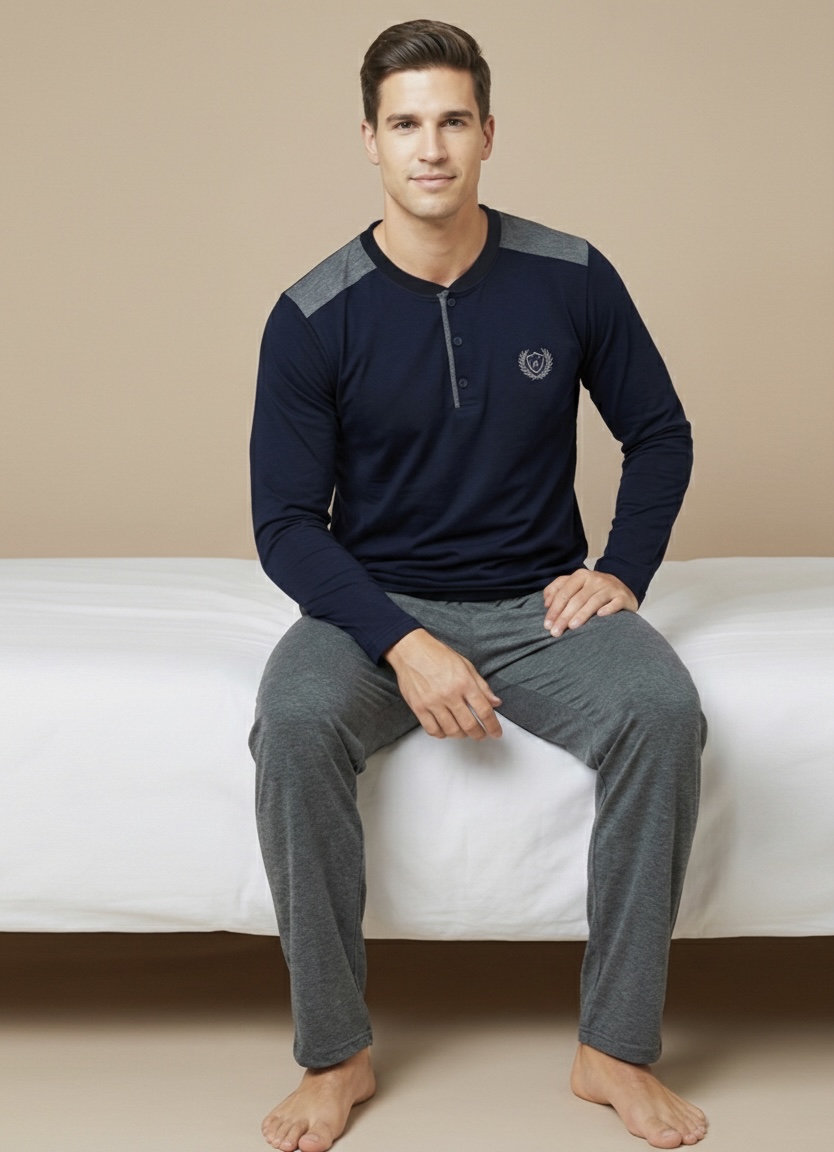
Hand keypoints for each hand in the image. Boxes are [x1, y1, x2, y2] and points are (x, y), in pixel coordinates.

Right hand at [383, 628, 502, 739]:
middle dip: (479, 734)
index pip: (484, 711)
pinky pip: (432, 729)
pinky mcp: (418, 707)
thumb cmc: (437, 655)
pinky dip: (442, 734)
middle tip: (481, 735)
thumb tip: (496, 702)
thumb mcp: (466, 665)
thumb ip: (482, 686)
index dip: (493, 726)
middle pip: (469, 725)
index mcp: (464, 682)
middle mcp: (449, 694)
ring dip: (461, 735)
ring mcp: (432, 702)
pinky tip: (446, 730)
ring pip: (451, 730)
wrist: (410, 650)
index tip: (496, 733)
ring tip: (464, 732)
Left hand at [543, 569, 637, 636]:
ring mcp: (610, 587)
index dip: (554, 609)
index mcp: (580, 576)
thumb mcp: (575, 585)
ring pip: (593, 601)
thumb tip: (546, 604)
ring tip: (571, 627)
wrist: (621, 587)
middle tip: (555, 632)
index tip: (547, 625)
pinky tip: (600, 616)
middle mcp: (595, 579)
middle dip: (564, 616)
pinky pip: (615, 603)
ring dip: (582, 614)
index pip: (563, 592)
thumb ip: (558, 590)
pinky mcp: (622, 596)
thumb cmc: (592, 590)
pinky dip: (608, 609)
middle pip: (576, 599)